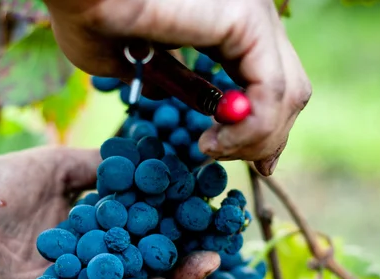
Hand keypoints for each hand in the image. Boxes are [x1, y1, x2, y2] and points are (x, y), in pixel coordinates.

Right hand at [43, 0, 311, 174]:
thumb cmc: (88, 17)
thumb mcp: (138, 66)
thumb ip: (174, 83)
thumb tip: (183, 98)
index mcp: (228, 19)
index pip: (272, 82)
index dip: (268, 126)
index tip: (260, 163)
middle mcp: (251, 14)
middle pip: (290, 91)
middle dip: (267, 138)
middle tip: (233, 160)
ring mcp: (255, 14)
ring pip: (289, 95)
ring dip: (253, 140)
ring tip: (210, 150)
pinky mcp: (249, 19)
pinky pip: (271, 94)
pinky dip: (248, 131)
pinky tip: (213, 142)